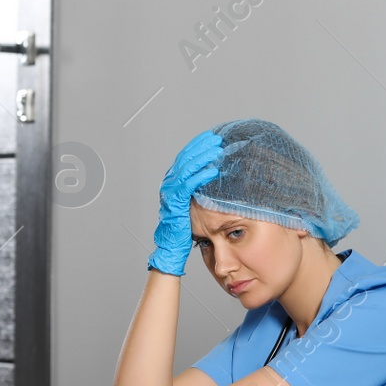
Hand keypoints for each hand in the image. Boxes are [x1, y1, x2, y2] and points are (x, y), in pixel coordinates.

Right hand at [149, 129, 223, 276]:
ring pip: (186, 168)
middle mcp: (169, 185)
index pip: (185, 158)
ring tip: (217, 149)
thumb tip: (216, 176)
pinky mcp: (175, 203)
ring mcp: (170, 193)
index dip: (198, 146)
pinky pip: (188, 185)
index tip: (212, 138)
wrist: (172, 248)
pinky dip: (201, 176)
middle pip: (185, 159)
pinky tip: (214, 171)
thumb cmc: (185, 229)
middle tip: (216, 138)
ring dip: (202, 157)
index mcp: (173, 183)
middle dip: (201, 147)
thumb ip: (200, 190)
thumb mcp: (194, 204)